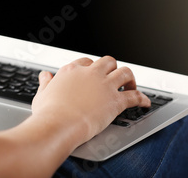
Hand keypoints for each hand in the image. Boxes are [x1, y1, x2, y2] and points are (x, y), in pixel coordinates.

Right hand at [31, 56, 150, 143]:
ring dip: (130, 79)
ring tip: (131, 86)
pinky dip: (142, 98)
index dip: (92, 68)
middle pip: (108, 61)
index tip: (94, 76)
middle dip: (112, 68)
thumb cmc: (48, 114)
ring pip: (125, 72)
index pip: (86, 62)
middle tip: (113, 78)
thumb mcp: (42, 95)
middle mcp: (90, 74)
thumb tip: (45, 75)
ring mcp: (104, 85)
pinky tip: (145, 103)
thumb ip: (46, 83)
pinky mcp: (115, 101)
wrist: (58, 125)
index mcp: (72, 71)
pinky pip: (134, 96)